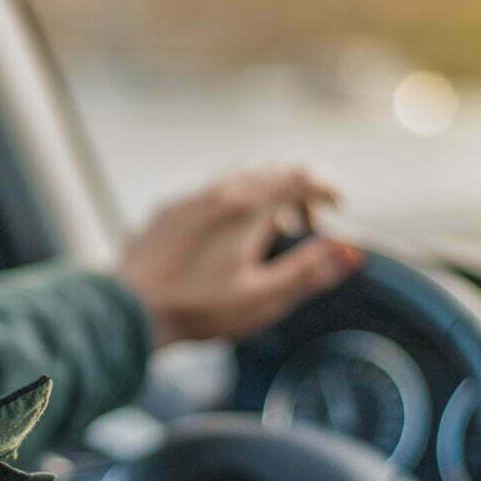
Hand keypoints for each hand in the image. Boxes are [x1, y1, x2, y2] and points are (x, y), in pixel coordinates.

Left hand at [117, 168, 361, 348]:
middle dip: (297, 190)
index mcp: (246, 207)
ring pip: (238, 178)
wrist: (129, 310)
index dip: (325, 186)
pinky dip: (234, 201)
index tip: (339, 205)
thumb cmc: (197, 308)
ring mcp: (189, 199)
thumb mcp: (264, 297)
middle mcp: (218, 191)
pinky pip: (210, 192)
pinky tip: (227, 235)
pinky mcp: (167, 211)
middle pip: (269, 171)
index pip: (299, 175)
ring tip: (271, 231)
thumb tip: (352, 250)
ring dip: (265, 194)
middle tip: (307, 223)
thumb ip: (309, 270)